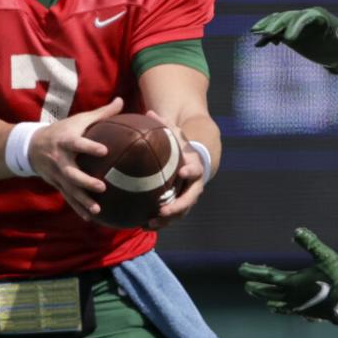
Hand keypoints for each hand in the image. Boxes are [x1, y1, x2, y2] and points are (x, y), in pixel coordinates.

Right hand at [28, 97, 124, 220]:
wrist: (31, 145)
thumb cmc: (62, 130)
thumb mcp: (78, 119)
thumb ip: (101, 113)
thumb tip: (122, 100)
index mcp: (65, 141)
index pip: (77, 144)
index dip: (89, 147)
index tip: (104, 151)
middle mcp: (59, 160)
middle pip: (71, 172)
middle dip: (85, 181)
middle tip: (102, 187)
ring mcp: (57, 174)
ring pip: (70, 189)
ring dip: (83, 200)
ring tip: (97, 210)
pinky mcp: (57, 184)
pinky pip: (68, 198)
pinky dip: (78, 208)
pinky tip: (91, 218)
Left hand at [143, 109, 204, 230]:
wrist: (192, 162)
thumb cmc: (181, 147)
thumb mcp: (175, 134)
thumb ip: (164, 125)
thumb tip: (149, 112)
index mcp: (195, 168)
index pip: (195, 170)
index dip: (190, 171)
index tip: (181, 172)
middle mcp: (194, 186)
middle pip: (189, 199)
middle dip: (177, 206)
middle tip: (163, 210)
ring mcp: (188, 197)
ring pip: (180, 212)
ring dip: (166, 220)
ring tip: (150, 224)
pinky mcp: (179, 205)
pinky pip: (171, 216)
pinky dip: (159, 222)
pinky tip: (142, 226)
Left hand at [239, 228, 337, 325]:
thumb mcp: (326, 256)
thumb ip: (311, 243)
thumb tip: (297, 230)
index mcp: (293, 283)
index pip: (267, 277)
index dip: (253, 272)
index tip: (241, 269)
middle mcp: (292, 297)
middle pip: (269, 293)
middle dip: (256, 288)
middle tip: (247, 285)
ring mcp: (300, 307)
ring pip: (278, 304)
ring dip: (268, 299)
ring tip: (263, 299)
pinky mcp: (309, 314)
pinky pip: (290, 311)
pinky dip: (282, 309)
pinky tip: (284, 309)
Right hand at [252, 7, 337, 74]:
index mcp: (319, 16)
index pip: (305, 17)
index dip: (296, 25)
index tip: (289, 39)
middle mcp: (305, 17)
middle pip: (288, 17)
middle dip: (277, 24)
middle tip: (267, 34)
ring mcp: (295, 24)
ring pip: (279, 22)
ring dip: (267, 26)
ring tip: (256, 33)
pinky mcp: (289, 34)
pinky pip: (276, 33)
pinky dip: (267, 37)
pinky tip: (259, 44)